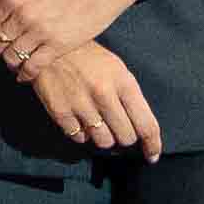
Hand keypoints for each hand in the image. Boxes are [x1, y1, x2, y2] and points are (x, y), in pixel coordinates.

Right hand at [27, 37, 162, 157]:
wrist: (50, 47)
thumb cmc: (89, 58)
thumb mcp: (117, 69)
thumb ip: (130, 97)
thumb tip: (141, 128)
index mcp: (123, 82)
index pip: (146, 124)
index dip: (152, 145)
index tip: (152, 155)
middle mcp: (104, 95)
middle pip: (126, 137)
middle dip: (125, 136)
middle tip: (118, 126)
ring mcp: (81, 105)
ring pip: (104, 142)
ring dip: (104, 136)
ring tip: (98, 120)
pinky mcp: (61, 112)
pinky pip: (80, 138)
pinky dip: (83, 133)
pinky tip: (80, 117)